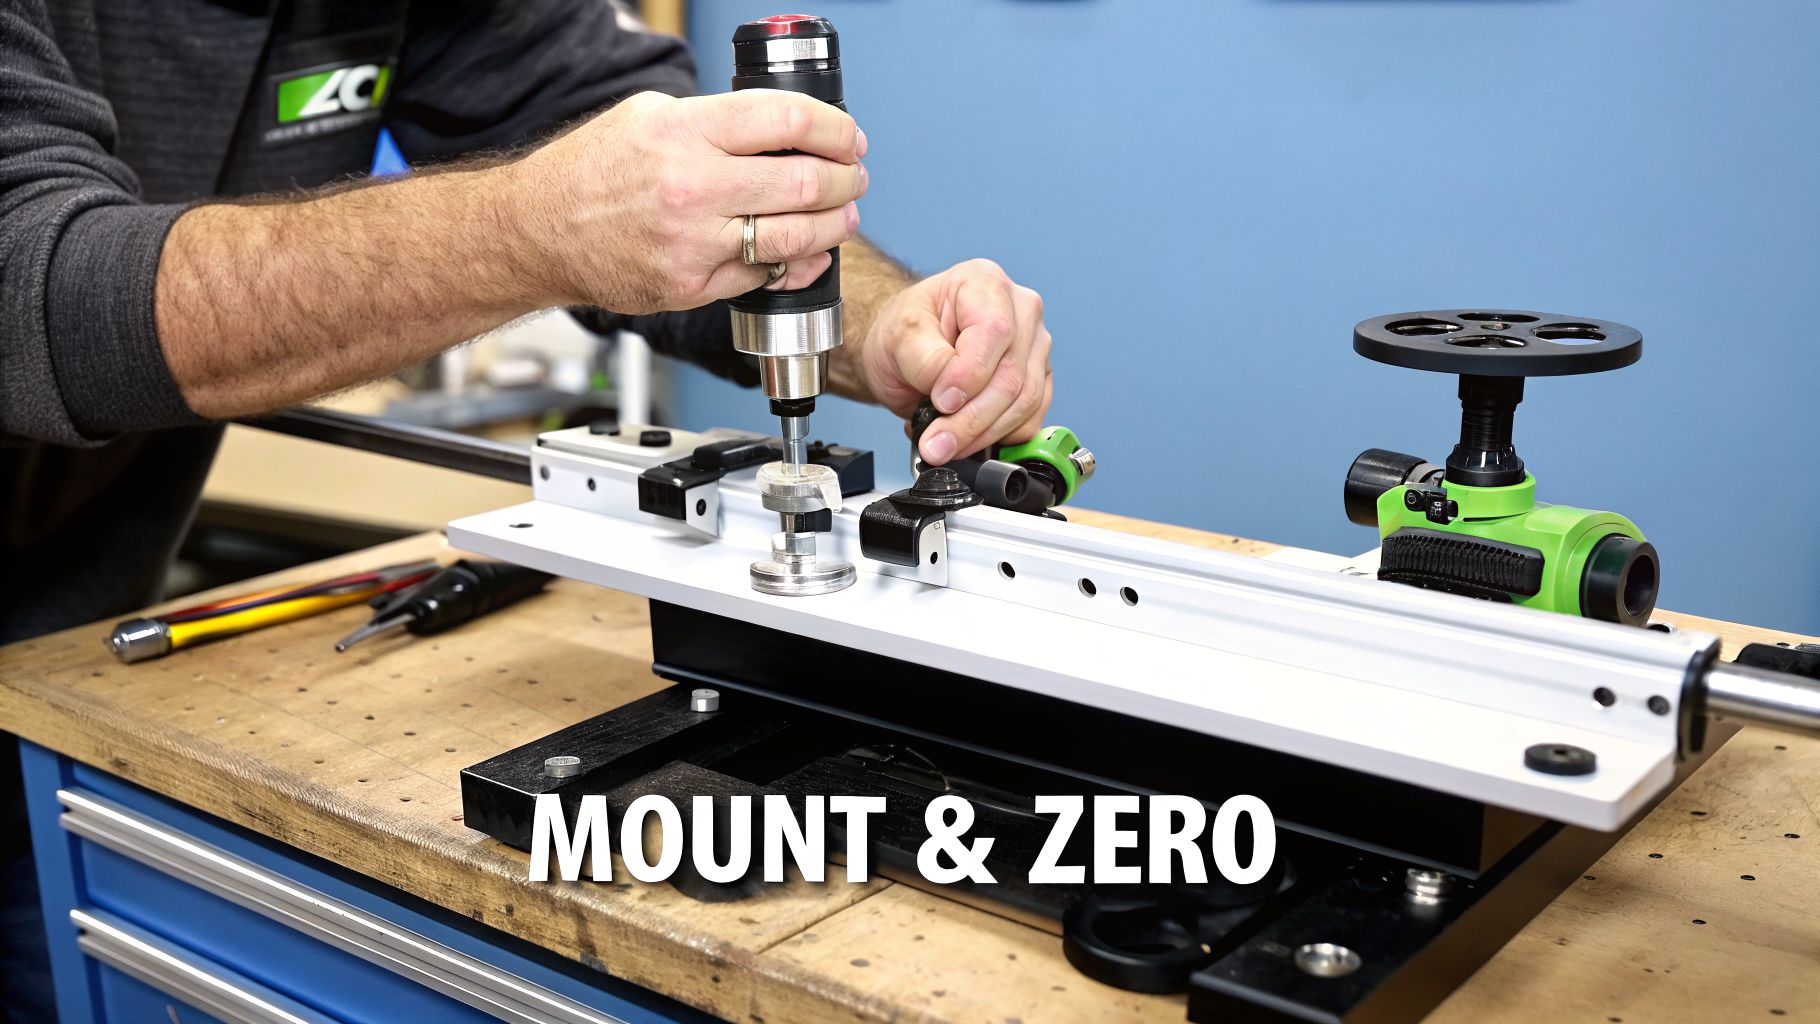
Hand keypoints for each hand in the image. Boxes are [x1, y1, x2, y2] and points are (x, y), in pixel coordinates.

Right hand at [508, 90, 867, 312]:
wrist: (540, 230)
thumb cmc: (593, 170)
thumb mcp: (650, 116)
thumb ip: (716, 121)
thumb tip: (783, 128)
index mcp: (685, 132)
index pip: (788, 121)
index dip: (834, 128)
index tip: (848, 136)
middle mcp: (692, 187)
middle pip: (805, 182)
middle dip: (846, 179)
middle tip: (853, 176)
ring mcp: (693, 242)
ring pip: (795, 237)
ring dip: (835, 226)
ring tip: (844, 215)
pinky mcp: (692, 285)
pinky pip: (764, 276)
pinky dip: (796, 265)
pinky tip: (807, 252)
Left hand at [840, 259, 1052, 464]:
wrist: (906, 347)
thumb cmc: (905, 331)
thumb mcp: (898, 336)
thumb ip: (925, 360)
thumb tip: (952, 396)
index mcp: (985, 284)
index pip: (994, 332)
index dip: (969, 376)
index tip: (940, 402)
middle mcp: (1020, 311)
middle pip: (1012, 376)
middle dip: (971, 420)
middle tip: (936, 444)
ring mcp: (1034, 347)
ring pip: (1025, 403)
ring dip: (982, 435)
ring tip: (943, 446)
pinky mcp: (1038, 381)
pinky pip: (1029, 419)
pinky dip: (997, 439)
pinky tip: (965, 439)